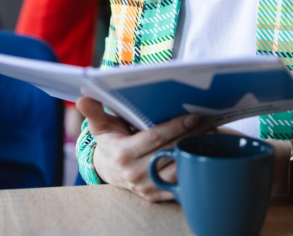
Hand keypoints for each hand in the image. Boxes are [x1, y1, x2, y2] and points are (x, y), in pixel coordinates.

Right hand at [77, 97, 214, 201]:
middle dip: (191, 134)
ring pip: (179, 168)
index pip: (155, 138)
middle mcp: (135, 173)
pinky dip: (192, 167)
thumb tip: (83, 98)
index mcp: (123, 154)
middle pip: (170, 151)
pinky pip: (179, 183)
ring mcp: (147, 186)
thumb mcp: (100, 126)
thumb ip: (94, 112)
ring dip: (195, 150)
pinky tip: (202, 153)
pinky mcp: (156, 195)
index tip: (192, 116)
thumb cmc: (108, 142)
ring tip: (209, 134)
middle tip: (207, 120)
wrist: (108, 170)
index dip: (175, 127)